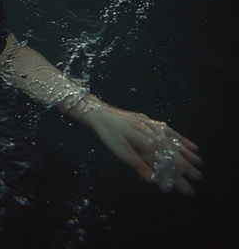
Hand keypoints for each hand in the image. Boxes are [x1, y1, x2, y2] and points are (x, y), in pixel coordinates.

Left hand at [74, 95, 202, 193]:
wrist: (100, 114)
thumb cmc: (109, 134)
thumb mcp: (120, 151)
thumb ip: (138, 164)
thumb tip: (153, 180)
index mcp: (147, 142)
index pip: (166, 161)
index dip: (178, 174)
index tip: (188, 186)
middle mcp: (154, 133)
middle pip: (173, 152)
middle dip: (186, 165)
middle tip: (198, 177)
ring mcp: (153, 126)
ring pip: (174, 141)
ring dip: (186, 152)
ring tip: (198, 161)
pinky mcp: (151, 122)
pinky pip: (169, 131)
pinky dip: (180, 137)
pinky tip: (187, 143)